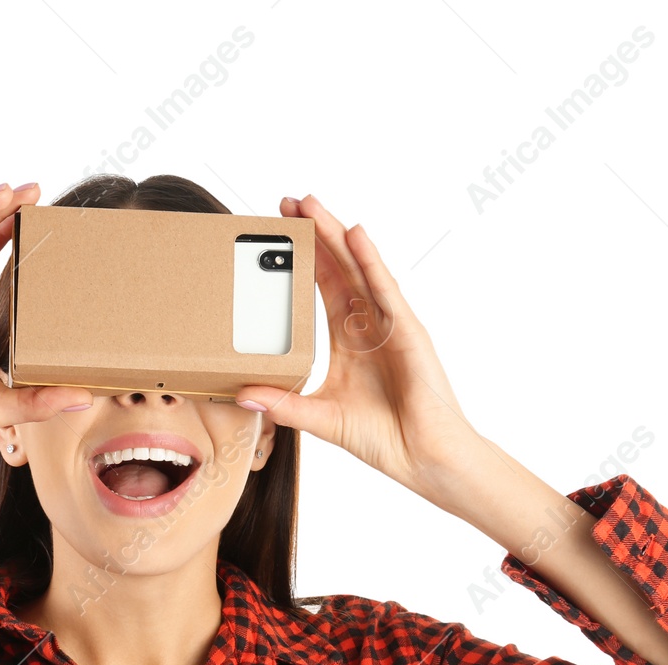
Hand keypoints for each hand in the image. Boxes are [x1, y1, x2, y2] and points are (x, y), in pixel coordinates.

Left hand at [235, 194, 491, 505]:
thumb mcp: (321, 418)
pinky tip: (354, 234)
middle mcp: (370, 325)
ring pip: (359, 269)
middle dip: (315, 234)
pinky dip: (370, 260)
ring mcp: (390, 325)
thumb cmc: (384, 438)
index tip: (279, 233)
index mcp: (350, 341)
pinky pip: (385, 289)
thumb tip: (243, 395)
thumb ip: (284, 404)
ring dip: (336, 235)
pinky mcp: (408, 332)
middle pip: (339, 268)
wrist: (424, 458)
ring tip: (311, 205)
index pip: (323, 287)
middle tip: (287, 203)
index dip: (303, 260)